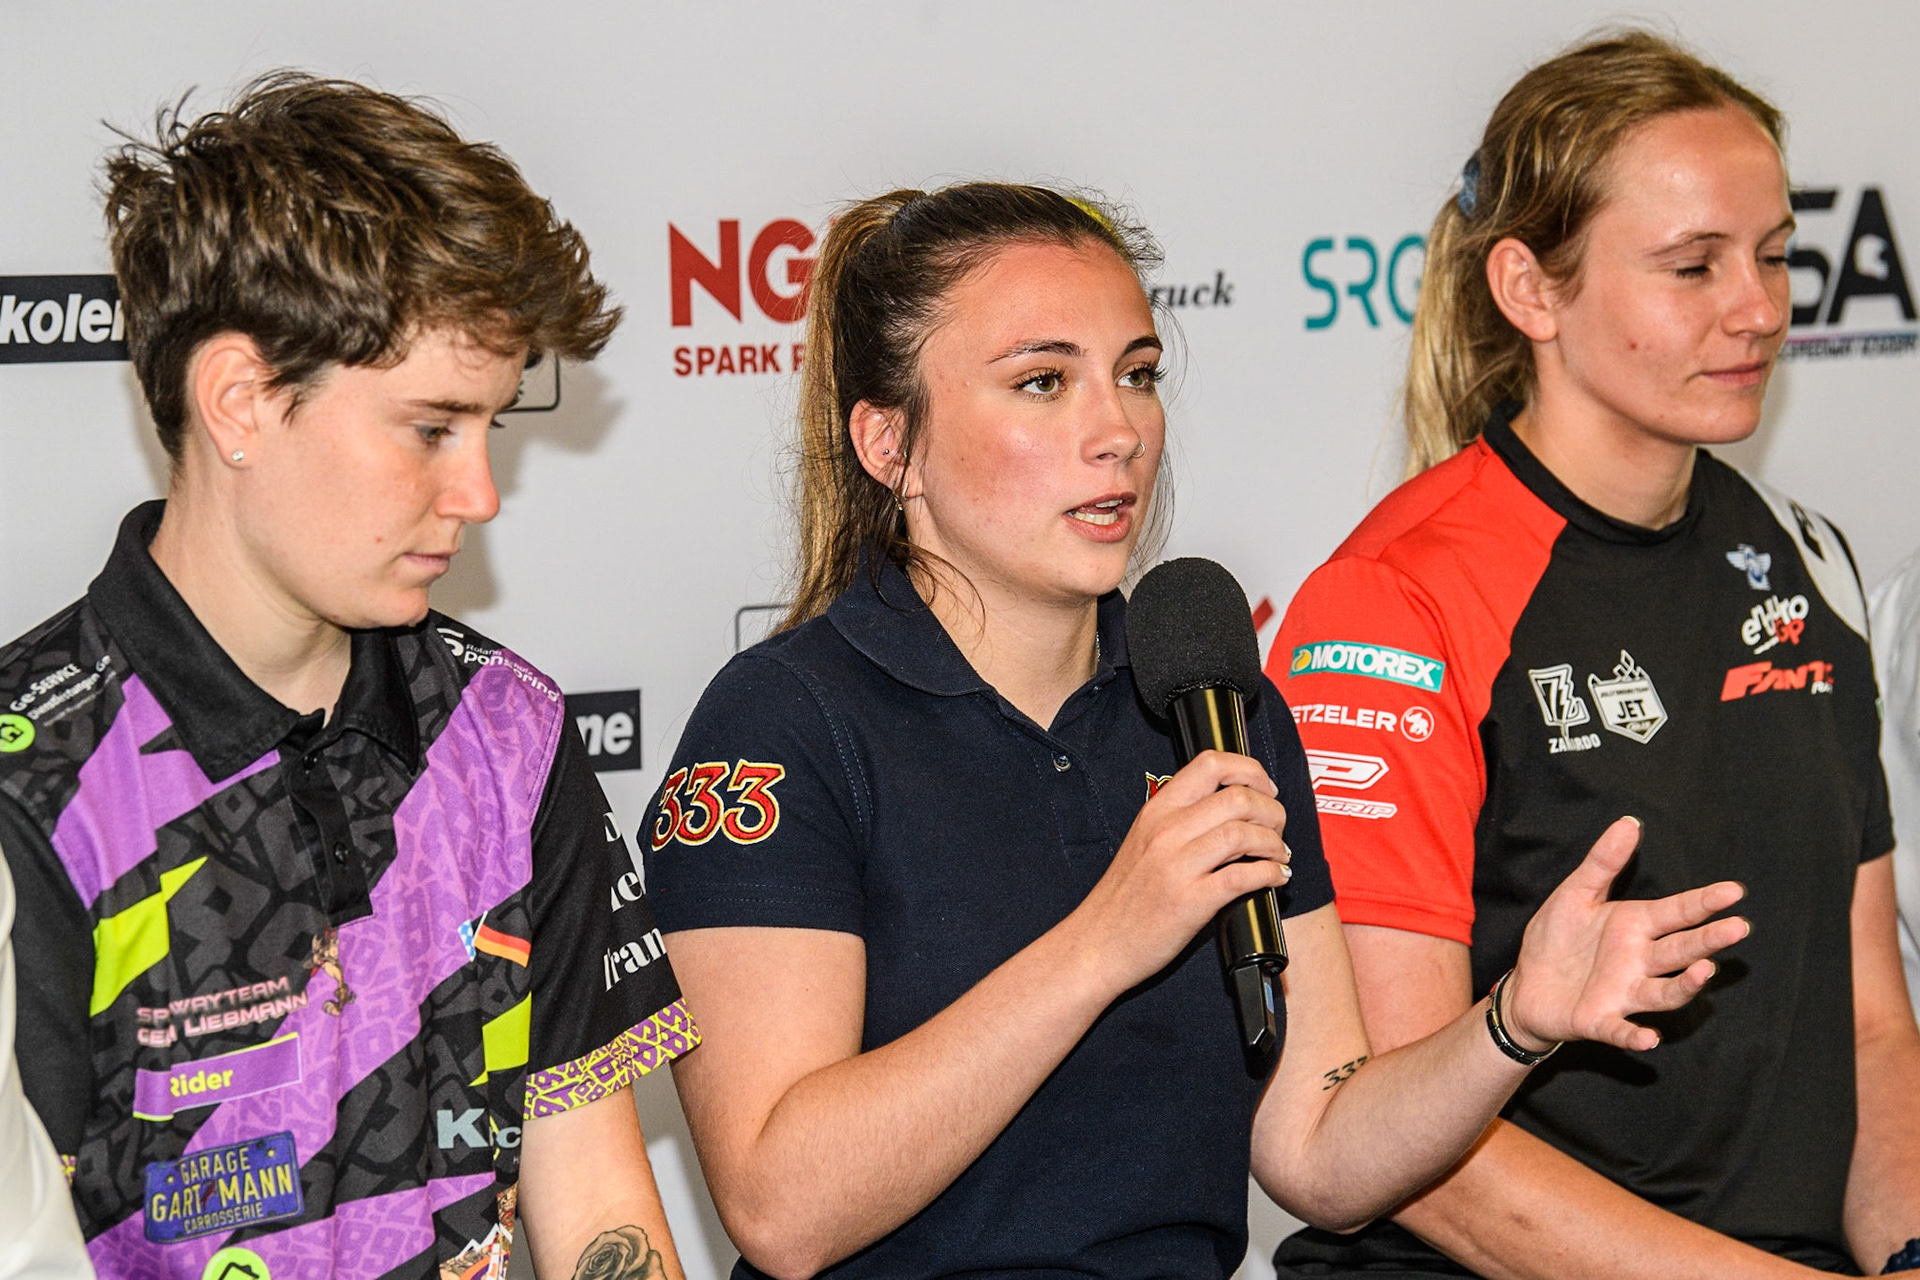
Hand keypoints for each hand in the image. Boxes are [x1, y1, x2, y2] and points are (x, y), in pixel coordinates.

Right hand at [1065, 750, 1290, 993]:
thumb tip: (1233, 810)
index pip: (1210, 764)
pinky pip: (1242, 876)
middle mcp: (1166, 831)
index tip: (1265, 787)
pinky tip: (1275, 878)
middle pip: (1237, 797)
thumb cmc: (1123, 898)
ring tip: (1278, 854)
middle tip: (1277, 827)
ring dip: (1274, 842)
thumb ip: (1180, 821)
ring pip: (1243, 833)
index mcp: (1156, 811)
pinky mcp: (1190, 902)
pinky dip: (1269, 873)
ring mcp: (1177, 866)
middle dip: (1272, 810)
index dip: (1249, 769)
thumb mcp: (1144, 842)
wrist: (1096, 943)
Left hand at [1501, 816, 1747, 1053]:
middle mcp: (1639, 961)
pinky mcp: (1600, 1020)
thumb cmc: (1558, 939)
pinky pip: (1621, 1030)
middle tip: (1738, 927)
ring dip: (1685, 985)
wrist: (1526, 986)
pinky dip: (1634, 1035)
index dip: (1704, 902)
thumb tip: (1629, 822)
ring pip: (1663, 991)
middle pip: (1681, 950)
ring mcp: (1623, 993)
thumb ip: (1603, 862)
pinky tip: (1648, 1037)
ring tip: (1704, 970)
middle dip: (1709, 940)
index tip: (1735, 891)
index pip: (1678, 912)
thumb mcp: (1576, 894)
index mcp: (1636, 926)